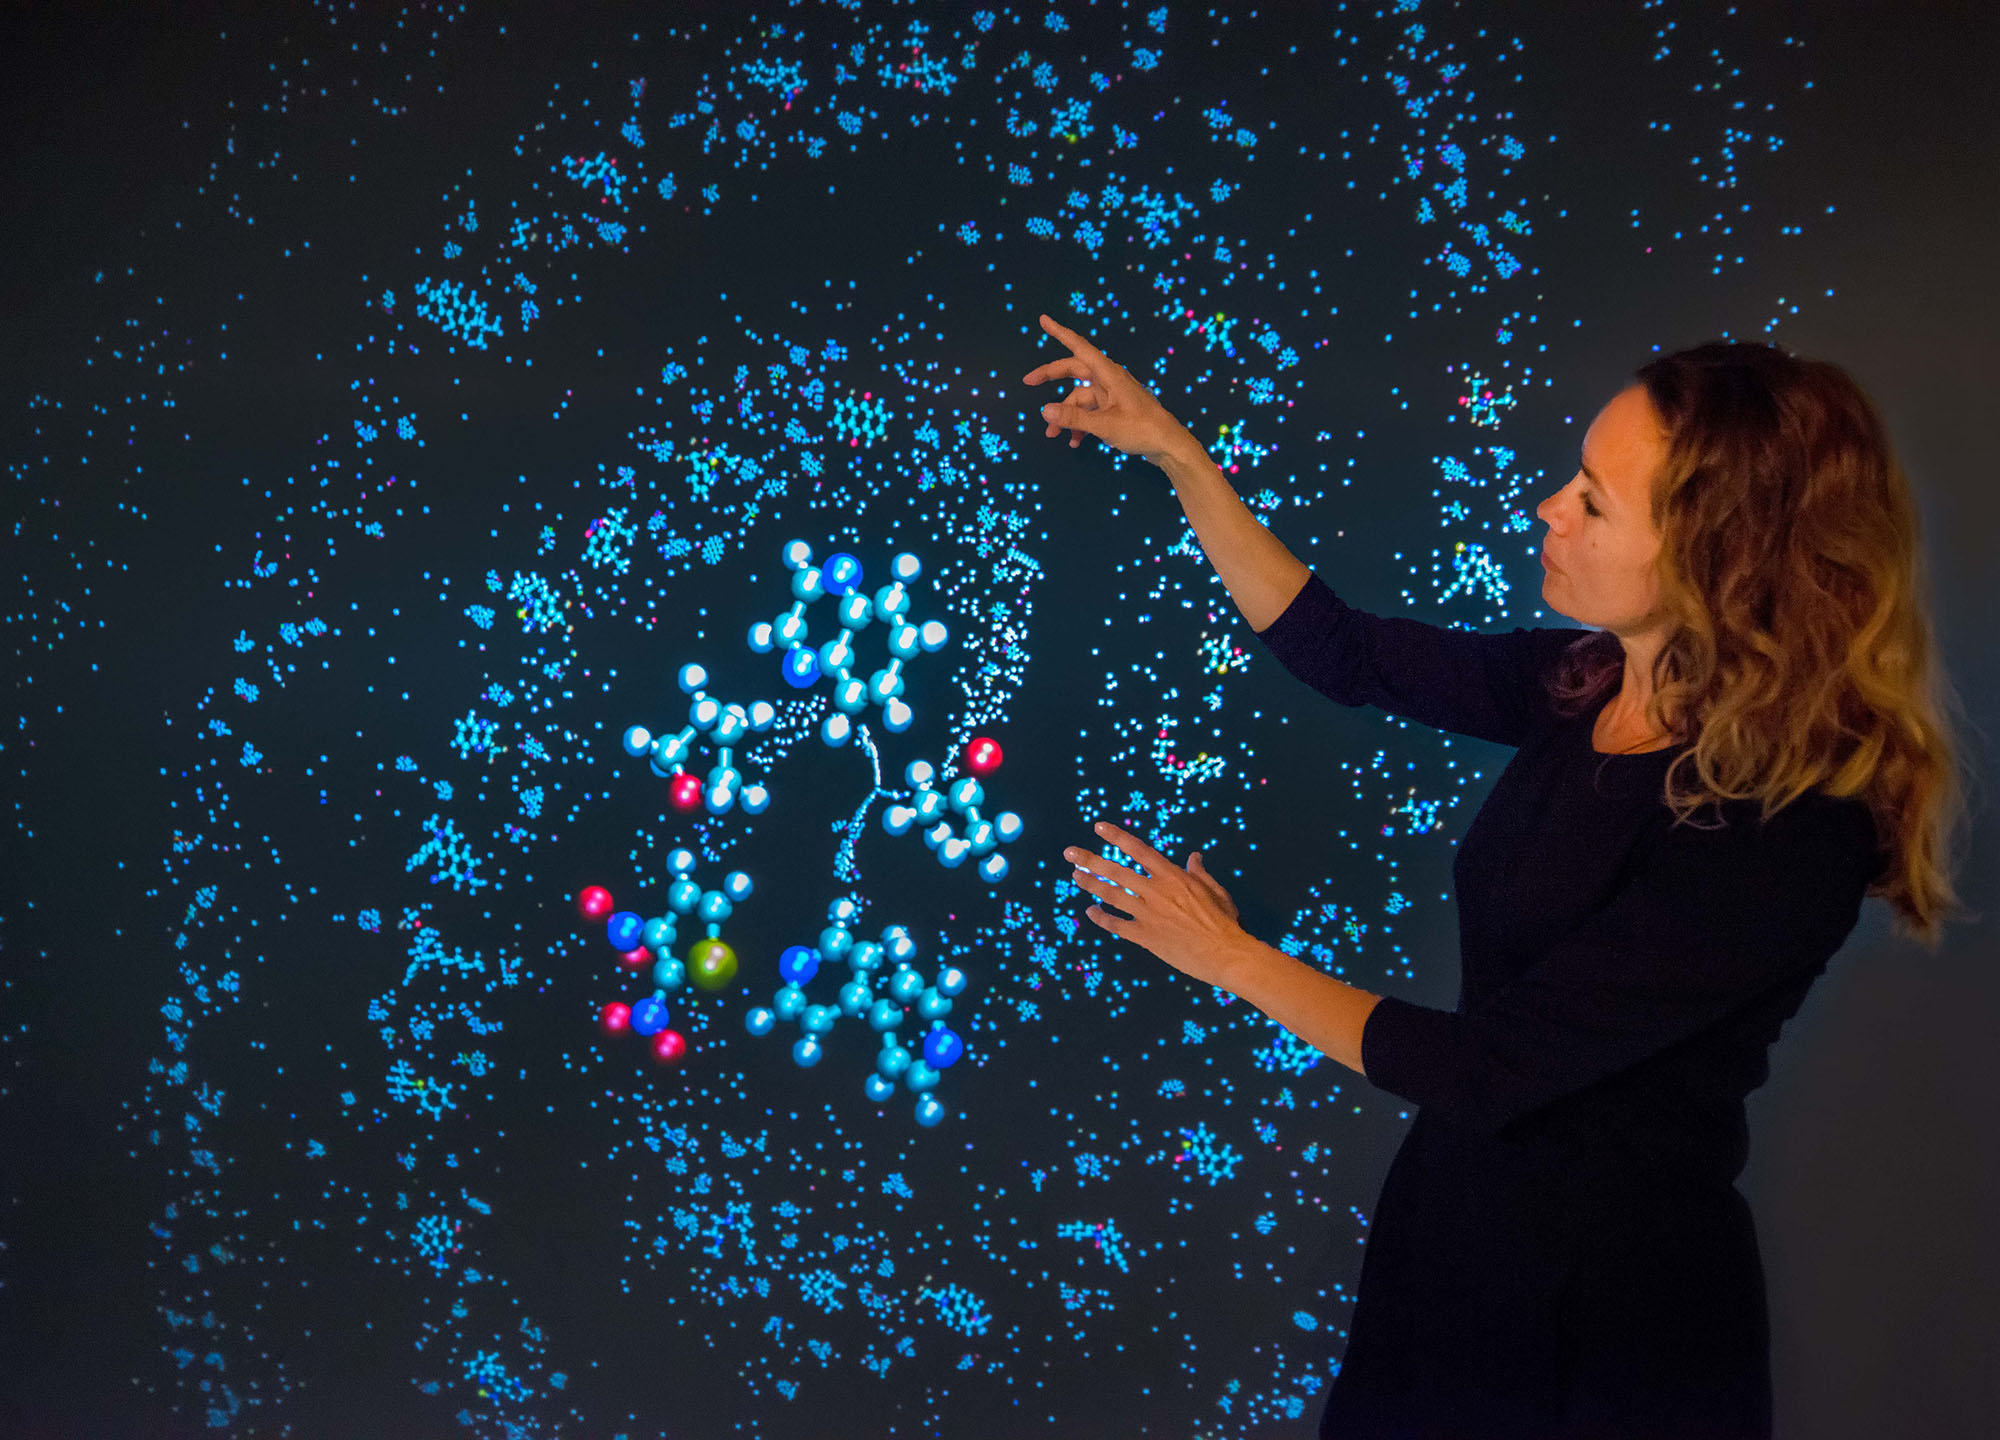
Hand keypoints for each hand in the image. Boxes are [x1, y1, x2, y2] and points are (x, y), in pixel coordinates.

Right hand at [1023, 314, 1193, 464]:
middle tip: (1027, 382)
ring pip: (1081, 397)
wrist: (1169, 445)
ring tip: (1053, 436)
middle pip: (1075, 370)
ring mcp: (1113, 395)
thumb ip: (1074, 417)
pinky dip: (1081, 424)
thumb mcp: (1105, 425)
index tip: (1043, 320)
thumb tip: (1045, 411)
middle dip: (1051, 376)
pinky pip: (1092, 411)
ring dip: (1067, 415)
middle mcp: (1110, 380)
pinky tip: (1075, 441)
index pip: (1080, 347)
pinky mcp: (1116, 409)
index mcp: (1109, 374)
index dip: (1060, 333)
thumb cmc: (1142, 429)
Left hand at [1063, 821, 1247, 989]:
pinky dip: (1102, 918)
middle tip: (1070, 853)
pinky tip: (1090, 912)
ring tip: (1075, 876)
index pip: (1139, 850)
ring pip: (1112, 895)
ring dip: (1091, 885)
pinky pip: (1117, 925)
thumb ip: (1200, 873)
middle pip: (1116, 872)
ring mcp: (1148, 915)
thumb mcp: (1215, 890)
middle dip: (1090, 861)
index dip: (1117, 837)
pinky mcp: (1145, 937)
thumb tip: (1194, 857)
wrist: (1225, 953)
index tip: (1098, 827)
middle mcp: (1156, 892)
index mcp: (1172, 876)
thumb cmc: (1224, 921)